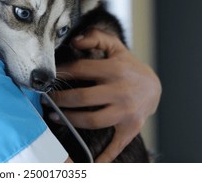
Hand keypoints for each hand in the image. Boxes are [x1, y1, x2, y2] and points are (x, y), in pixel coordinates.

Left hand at [49, 29, 160, 161]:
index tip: (48, 78)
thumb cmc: (128, 67)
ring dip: (70, 120)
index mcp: (115, 70)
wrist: (154, 87)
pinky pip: (115, 145)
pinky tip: (90, 162)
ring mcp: (125, 112)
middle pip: (82, 98)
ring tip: (55, 116)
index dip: (61, 73)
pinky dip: (104, 156)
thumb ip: (95, 38)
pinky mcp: (130, 128)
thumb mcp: (115, 48)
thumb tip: (75, 41)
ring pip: (92, 120)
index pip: (81, 70)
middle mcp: (120, 91)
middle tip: (46, 100)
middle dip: (60, 100)